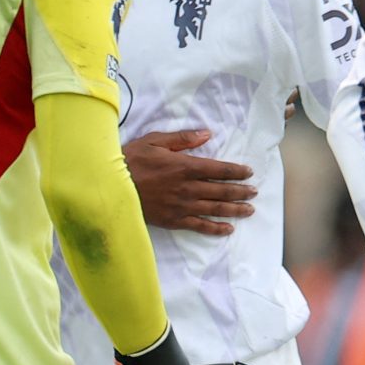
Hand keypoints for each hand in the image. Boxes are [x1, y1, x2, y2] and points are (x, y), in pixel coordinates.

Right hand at [125, 129, 255, 234]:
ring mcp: (182, 206)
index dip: (236, 171)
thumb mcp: (155, 141)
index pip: (219, 169)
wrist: (109, 186)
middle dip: (241, 191)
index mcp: (185, 166)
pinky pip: (199, 226)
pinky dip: (216, 228)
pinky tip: (228, 229)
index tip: (249, 172)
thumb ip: (183, 139)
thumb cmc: (131, 160)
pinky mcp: (173, 220)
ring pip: (215, 208)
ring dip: (235, 209)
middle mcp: (188, 188)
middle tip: (255, 192)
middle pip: (221, 190)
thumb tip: (207, 134)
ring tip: (250, 210)